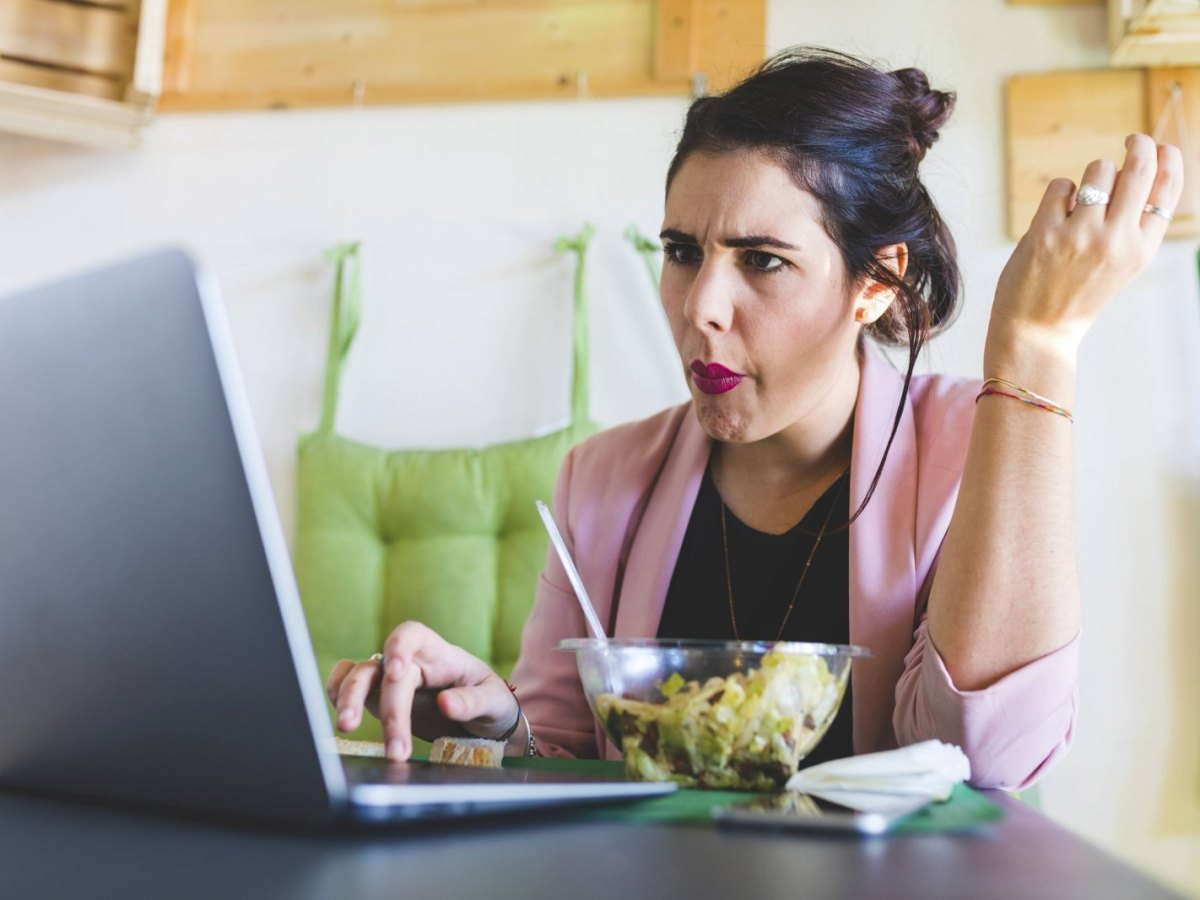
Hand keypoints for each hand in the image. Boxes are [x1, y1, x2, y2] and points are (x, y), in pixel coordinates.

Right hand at [325, 621, 519, 761]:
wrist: (482, 718)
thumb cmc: (490, 702)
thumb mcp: (493, 701)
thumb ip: (472, 702)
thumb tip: (446, 703)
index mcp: (439, 655)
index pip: (412, 634)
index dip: (399, 647)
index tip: (397, 673)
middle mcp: (410, 663)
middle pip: (384, 669)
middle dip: (387, 707)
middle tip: (394, 746)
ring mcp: (390, 680)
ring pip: (359, 676)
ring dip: (349, 698)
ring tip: (346, 727)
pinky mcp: (379, 699)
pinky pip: (348, 685)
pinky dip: (337, 693)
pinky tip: (339, 713)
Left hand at [990, 133, 1182, 360]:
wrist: (1038, 330)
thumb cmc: (1078, 293)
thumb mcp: (1121, 265)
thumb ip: (1134, 224)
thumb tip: (1138, 166)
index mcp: (1141, 249)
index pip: (1168, 189)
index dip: (1169, 159)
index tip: (1162, 146)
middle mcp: (1116, 240)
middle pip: (1140, 167)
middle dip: (1140, 143)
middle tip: (1134, 139)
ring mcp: (1081, 235)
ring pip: (1099, 170)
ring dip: (1092, 175)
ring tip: (1082, 199)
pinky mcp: (1046, 232)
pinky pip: (1061, 185)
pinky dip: (1060, 193)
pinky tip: (1055, 215)